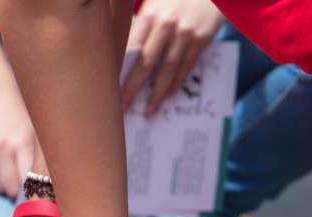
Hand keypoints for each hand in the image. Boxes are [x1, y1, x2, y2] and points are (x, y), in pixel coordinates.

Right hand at [0, 91, 34, 198]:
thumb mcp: (36, 132)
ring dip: (3, 186)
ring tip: (10, 183)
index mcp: (22, 142)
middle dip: (16, 193)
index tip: (35, 197)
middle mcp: (2, 146)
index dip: (31, 191)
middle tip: (22, 195)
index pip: (27, 180)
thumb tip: (46, 186)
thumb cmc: (22, 117)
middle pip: (9, 186)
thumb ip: (40, 157)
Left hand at [121, 0, 224, 115]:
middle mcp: (165, 25)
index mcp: (149, 14)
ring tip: (150, 110)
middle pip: (145, 63)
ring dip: (158, 93)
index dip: (120, 71)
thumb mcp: (154, 2)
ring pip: (167, 69)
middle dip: (133, 88)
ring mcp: (184, 33)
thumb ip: (140, 23)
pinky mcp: (201, 39)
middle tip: (124, 107)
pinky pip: (186, 65)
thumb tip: (124, 51)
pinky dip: (177, 81)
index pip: (130, 48)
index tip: (111, 88)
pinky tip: (170, 93)